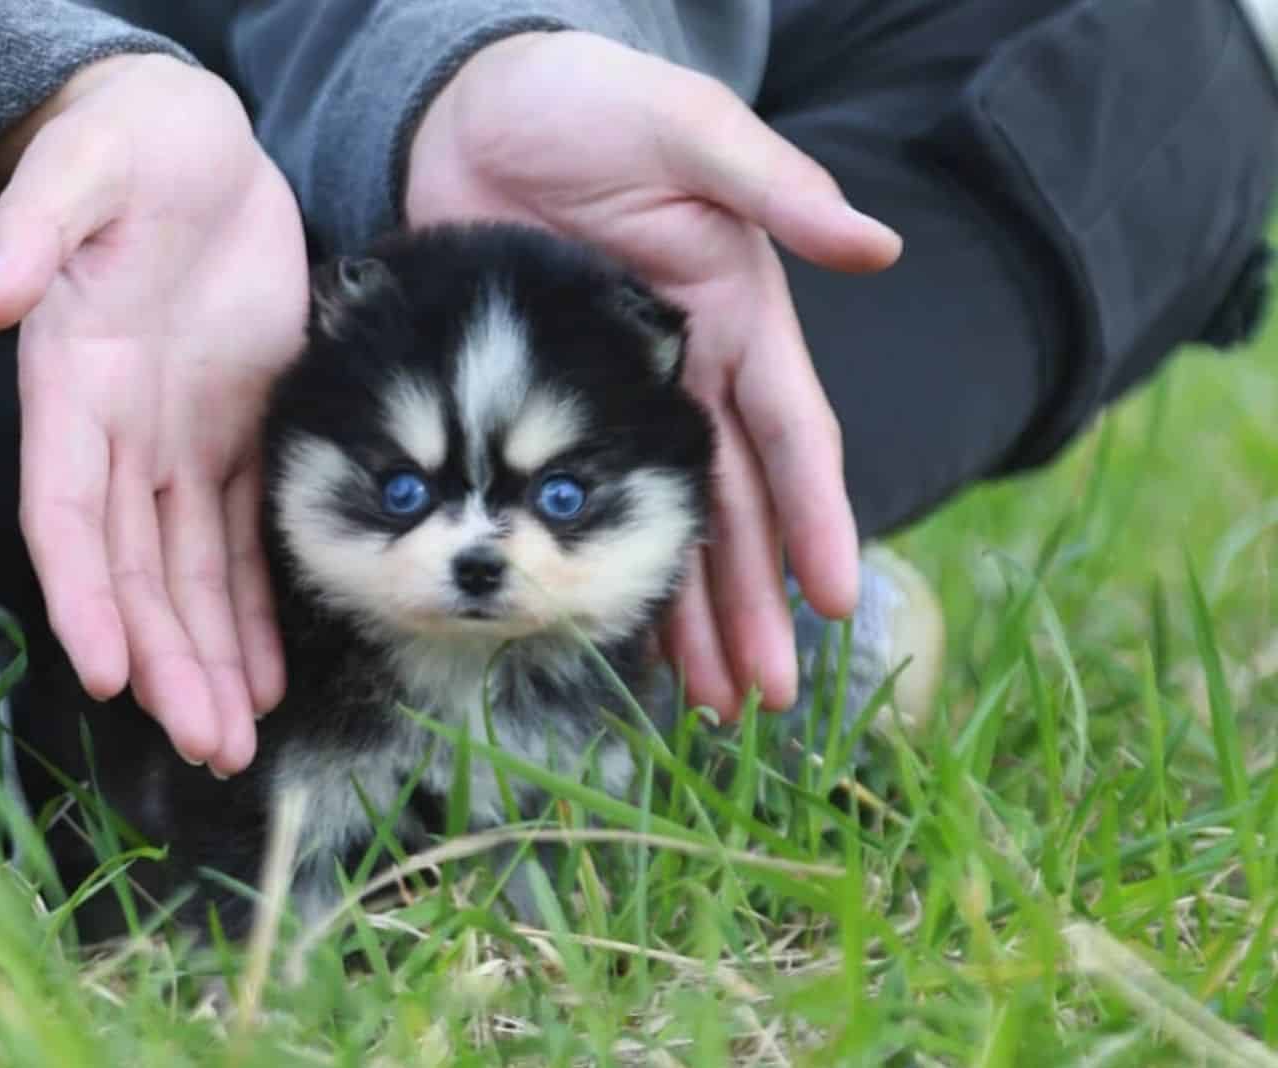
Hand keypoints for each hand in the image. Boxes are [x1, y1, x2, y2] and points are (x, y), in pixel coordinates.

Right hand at [0, 54, 307, 774]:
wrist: (194, 142)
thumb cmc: (131, 145)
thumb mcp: (84, 165)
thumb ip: (38, 226)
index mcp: (74, 385)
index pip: (66, 513)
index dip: (85, 596)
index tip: (108, 674)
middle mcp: (120, 435)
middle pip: (135, 570)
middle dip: (167, 661)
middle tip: (206, 745)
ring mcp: (179, 443)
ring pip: (190, 574)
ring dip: (211, 658)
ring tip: (237, 739)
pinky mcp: (239, 436)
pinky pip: (245, 539)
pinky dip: (258, 608)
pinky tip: (271, 673)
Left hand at [405, 32, 901, 716]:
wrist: (469, 106)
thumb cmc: (588, 104)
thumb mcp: (686, 130)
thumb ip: (772, 188)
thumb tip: (879, 247)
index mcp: (736, 319)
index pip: (787, 437)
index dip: (815, 519)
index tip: (834, 601)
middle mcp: (690, 376)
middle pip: (734, 510)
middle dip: (753, 604)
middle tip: (762, 697)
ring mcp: (621, 402)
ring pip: (666, 527)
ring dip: (688, 614)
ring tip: (703, 701)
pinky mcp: (549, 411)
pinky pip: (581, 505)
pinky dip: (601, 568)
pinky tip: (610, 633)